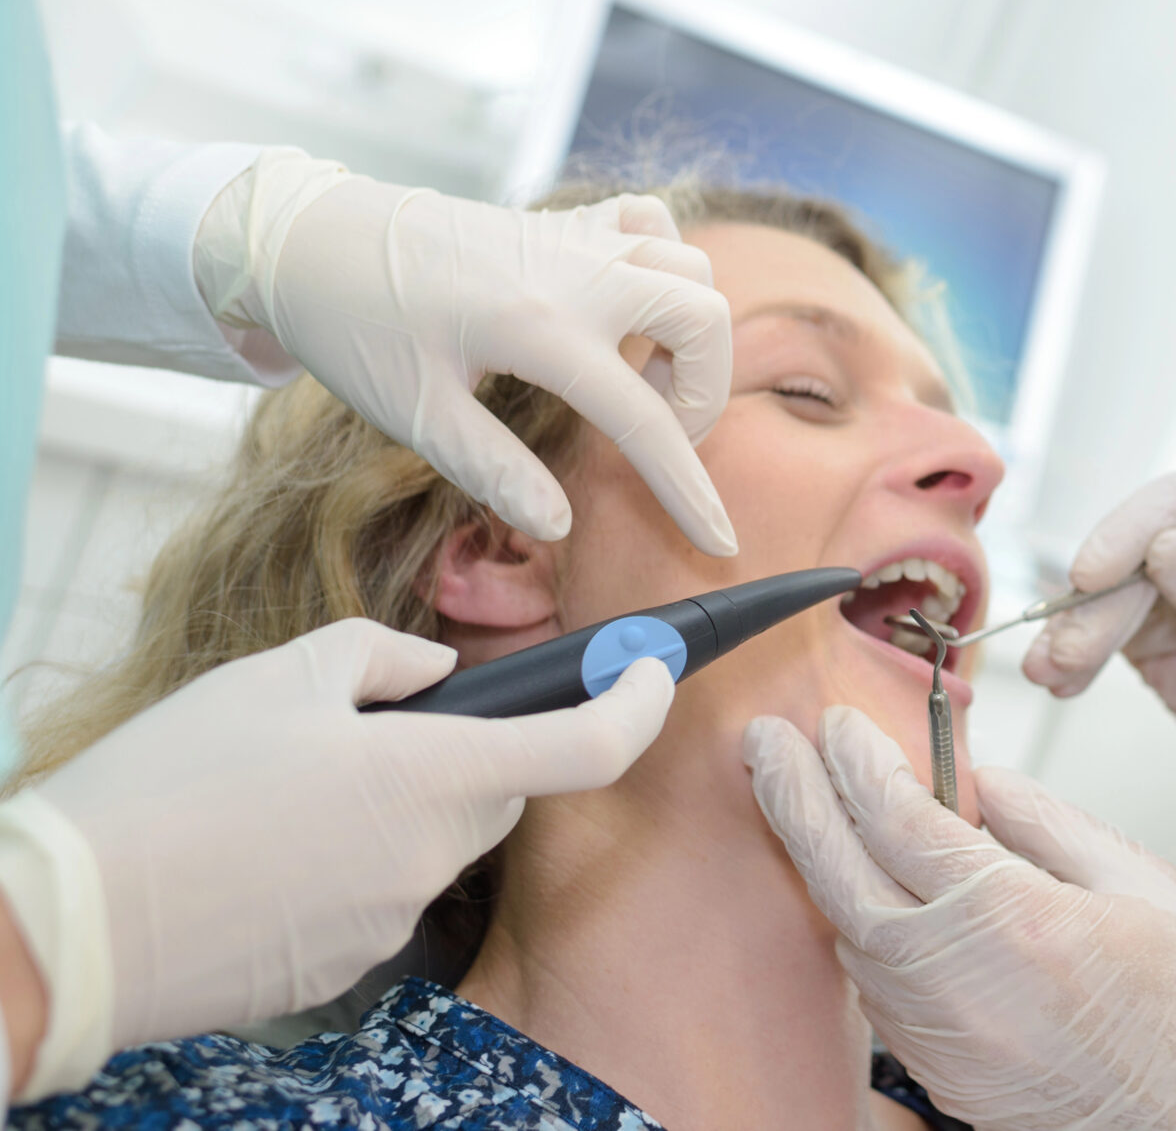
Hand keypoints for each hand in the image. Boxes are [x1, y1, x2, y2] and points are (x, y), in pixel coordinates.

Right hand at [18, 620, 671, 1084]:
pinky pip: (378, 894)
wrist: (70, 927)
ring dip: (399, 809)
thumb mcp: (277, 676)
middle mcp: (431, 856)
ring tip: (290, 788)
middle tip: (383, 727)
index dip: (641, 703)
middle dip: (477, 754)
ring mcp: (391, 920)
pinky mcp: (344, 964)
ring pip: (436, 844)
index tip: (657, 671)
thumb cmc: (171, 784)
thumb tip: (438, 673)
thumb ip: (383, 659)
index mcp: (433, 775)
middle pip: (504, 794)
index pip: (590, 748)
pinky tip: (266, 847)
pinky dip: (349, 863)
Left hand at [195, 154, 735, 553]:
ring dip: (689, 331)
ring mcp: (578, 237)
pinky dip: (664, 264)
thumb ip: (494, 470)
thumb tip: (560, 523)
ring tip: (637, 375)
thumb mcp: (414, 414)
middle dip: (702, 390)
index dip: (689, 490)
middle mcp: (579, 273)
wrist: (309, 237)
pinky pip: (653, 224)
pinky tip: (627, 305)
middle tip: (655, 431)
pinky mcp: (565, 220)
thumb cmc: (353, 327)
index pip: (645, 421)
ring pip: (692, 268)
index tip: (719, 543)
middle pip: (705, 321)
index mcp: (542, 330)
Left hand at [745, 709, 1175, 1130]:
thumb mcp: (1143, 882)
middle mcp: (965, 986)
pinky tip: (864, 895)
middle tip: (762, 746)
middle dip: (795, 802)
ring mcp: (947, 1042)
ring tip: (804, 807)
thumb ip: (1049, 825)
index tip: (837, 722)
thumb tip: (982, 784)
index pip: (903, 822)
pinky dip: (861, 933)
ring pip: (850, 940)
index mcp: (1019, 921)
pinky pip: (879, 994)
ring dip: (822, 868)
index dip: (858, 763)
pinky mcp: (948, 1078)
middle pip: (842, 880)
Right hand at [1024, 471, 1175, 818]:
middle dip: (1098, 601)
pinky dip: (1073, 656)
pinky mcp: (1146, 630)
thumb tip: (1167, 547)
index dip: (1136, 527)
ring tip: (1051, 672)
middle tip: (1071, 650)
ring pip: (1108, 593)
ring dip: (1075, 631)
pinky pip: (1098, 633)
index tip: (1095, 571)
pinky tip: (1058, 679)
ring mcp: (1174, 586)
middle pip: (1137, 548)